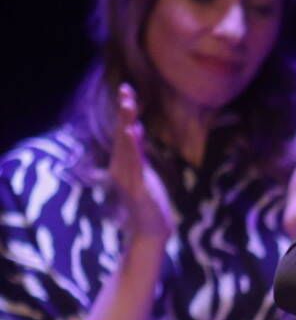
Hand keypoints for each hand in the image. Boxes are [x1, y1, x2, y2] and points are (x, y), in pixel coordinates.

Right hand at [108, 84, 175, 244]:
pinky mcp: (137, 186)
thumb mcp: (142, 172)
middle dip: (125, 111)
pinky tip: (133, 131)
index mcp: (121, 164)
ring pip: (127, 146)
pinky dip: (133, 146)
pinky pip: (135, 163)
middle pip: (122, 134)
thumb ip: (136, 152)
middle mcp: (120, 167)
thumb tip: (135, 128)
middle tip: (125, 89)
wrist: (150, 230)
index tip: (127, 89)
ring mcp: (128, 177)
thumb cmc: (146, 202)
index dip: (124, 111)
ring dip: (127, 123)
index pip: (122, 132)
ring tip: (129, 105)